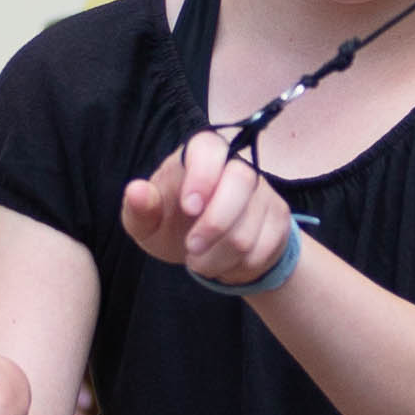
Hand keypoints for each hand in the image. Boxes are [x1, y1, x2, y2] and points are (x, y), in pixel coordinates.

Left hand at [116, 137, 297, 291]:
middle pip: (242, 181)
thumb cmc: (172, 224)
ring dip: (218, 258)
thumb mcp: (148, 222)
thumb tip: (135, 190)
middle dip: (214, 224)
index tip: (188, 208)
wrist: (209, 249)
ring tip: (200, 261)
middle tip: (191, 248)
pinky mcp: (279, 218)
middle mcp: (237, 164)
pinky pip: (262, 250)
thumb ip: (139, 208)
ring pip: (248, 229)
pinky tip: (224, 262)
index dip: (202, 176)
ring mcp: (263, 191)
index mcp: (201, 153)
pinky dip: (238, 267)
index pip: (209, 147)